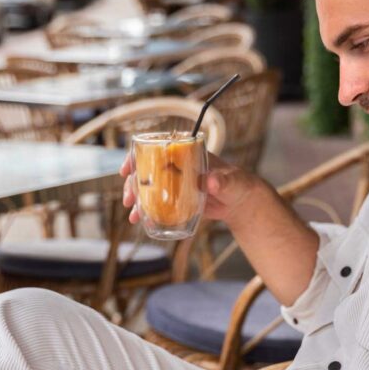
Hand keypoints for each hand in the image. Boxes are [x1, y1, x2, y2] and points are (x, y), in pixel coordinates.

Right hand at [120, 151, 261, 225]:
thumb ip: (222, 181)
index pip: (157, 148)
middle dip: (133, 183)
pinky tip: (140, 220)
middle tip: (129, 199)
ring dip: (137, 199)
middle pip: (147, 169)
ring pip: (149, 187)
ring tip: (133, 215)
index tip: (128, 168)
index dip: (138, 156)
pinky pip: (157, 202)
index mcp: (188, 153)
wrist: (240, 202)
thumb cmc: (238, 184)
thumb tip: (211, 181)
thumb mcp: (231, 182)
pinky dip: (147, 211)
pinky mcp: (176, 198)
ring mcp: (175, 182)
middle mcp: (177, 166)